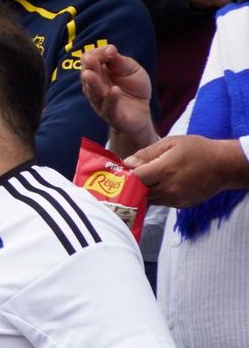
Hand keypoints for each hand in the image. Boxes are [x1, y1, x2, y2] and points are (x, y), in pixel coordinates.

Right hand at [80, 45, 157, 151]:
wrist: (140, 112)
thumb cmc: (133, 88)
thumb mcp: (130, 69)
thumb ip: (119, 61)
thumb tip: (109, 48)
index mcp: (98, 73)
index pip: (92, 61)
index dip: (99, 54)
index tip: (111, 50)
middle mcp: (95, 87)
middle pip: (88, 76)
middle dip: (89, 67)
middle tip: (89, 58)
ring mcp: (101, 102)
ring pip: (94, 93)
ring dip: (92, 83)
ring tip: (89, 74)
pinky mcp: (112, 116)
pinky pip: (109, 108)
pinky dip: (111, 99)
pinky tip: (114, 90)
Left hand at [127, 135, 248, 207]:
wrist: (223, 165)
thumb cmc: (197, 150)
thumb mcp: (171, 142)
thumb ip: (147, 153)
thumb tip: (127, 163)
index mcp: (164, 170)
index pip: (134, 179)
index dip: (126, 175)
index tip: (123, 171)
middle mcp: (168, 188)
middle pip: (138, 191)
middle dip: (132, 184)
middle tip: (132, 176)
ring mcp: (174, 199)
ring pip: (148, 199)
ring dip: (144, 191)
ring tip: (147, 180)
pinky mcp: (179, 205)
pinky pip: (160, 202)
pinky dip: (156, 195)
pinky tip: (161, 185)